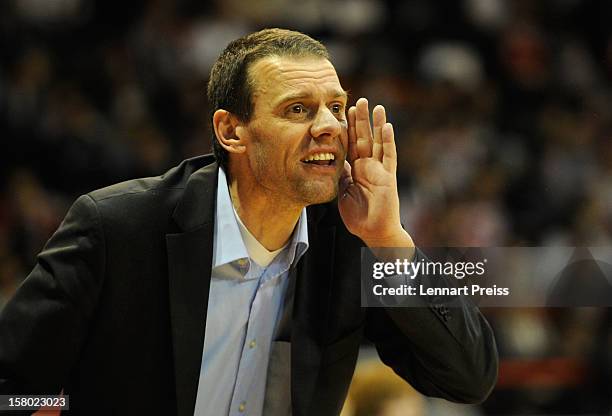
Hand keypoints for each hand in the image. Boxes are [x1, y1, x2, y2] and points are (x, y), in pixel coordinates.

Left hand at [338, 98, 413, 248]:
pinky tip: (387, 126)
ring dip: (376, 125)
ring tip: (376, 106)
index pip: (351, 144)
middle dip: (361, 120)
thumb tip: (332, 160)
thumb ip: (340, 175)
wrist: (374, 232)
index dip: (348, 129)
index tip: (344, 111)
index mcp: (356, 170)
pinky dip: (388, 141)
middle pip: (364, 138)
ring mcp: (380, 170)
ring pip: (378, 143)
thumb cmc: (359, 216)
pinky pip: (389, 156)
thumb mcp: (343, 192)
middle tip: (358, 100)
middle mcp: (368, 167)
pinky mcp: (388, 177)